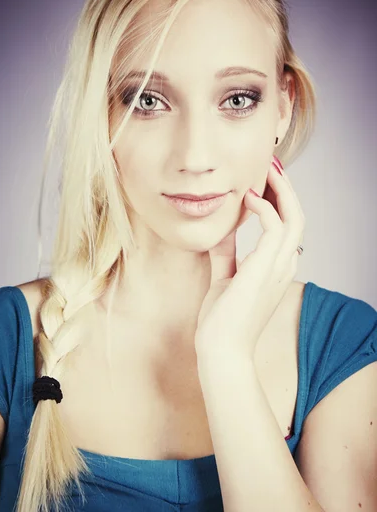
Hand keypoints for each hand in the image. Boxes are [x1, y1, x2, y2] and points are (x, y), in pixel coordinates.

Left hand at [194, 156, 304, 359]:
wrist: (220, 350)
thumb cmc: (222, 321)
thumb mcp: (224, 278)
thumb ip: (227, 255)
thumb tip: (221, 232)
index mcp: (276, 269)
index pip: (286, 227)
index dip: (278, 201)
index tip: (262, 182)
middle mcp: (284, 266)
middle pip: (296, 217)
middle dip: (285, 189)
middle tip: (269, 167)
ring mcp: (279, 267)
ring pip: (294, 218)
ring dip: (281, 191)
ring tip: (265, 171)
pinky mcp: (266, 267)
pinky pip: (275, 226)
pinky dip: (264, 208)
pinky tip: (246, 198)